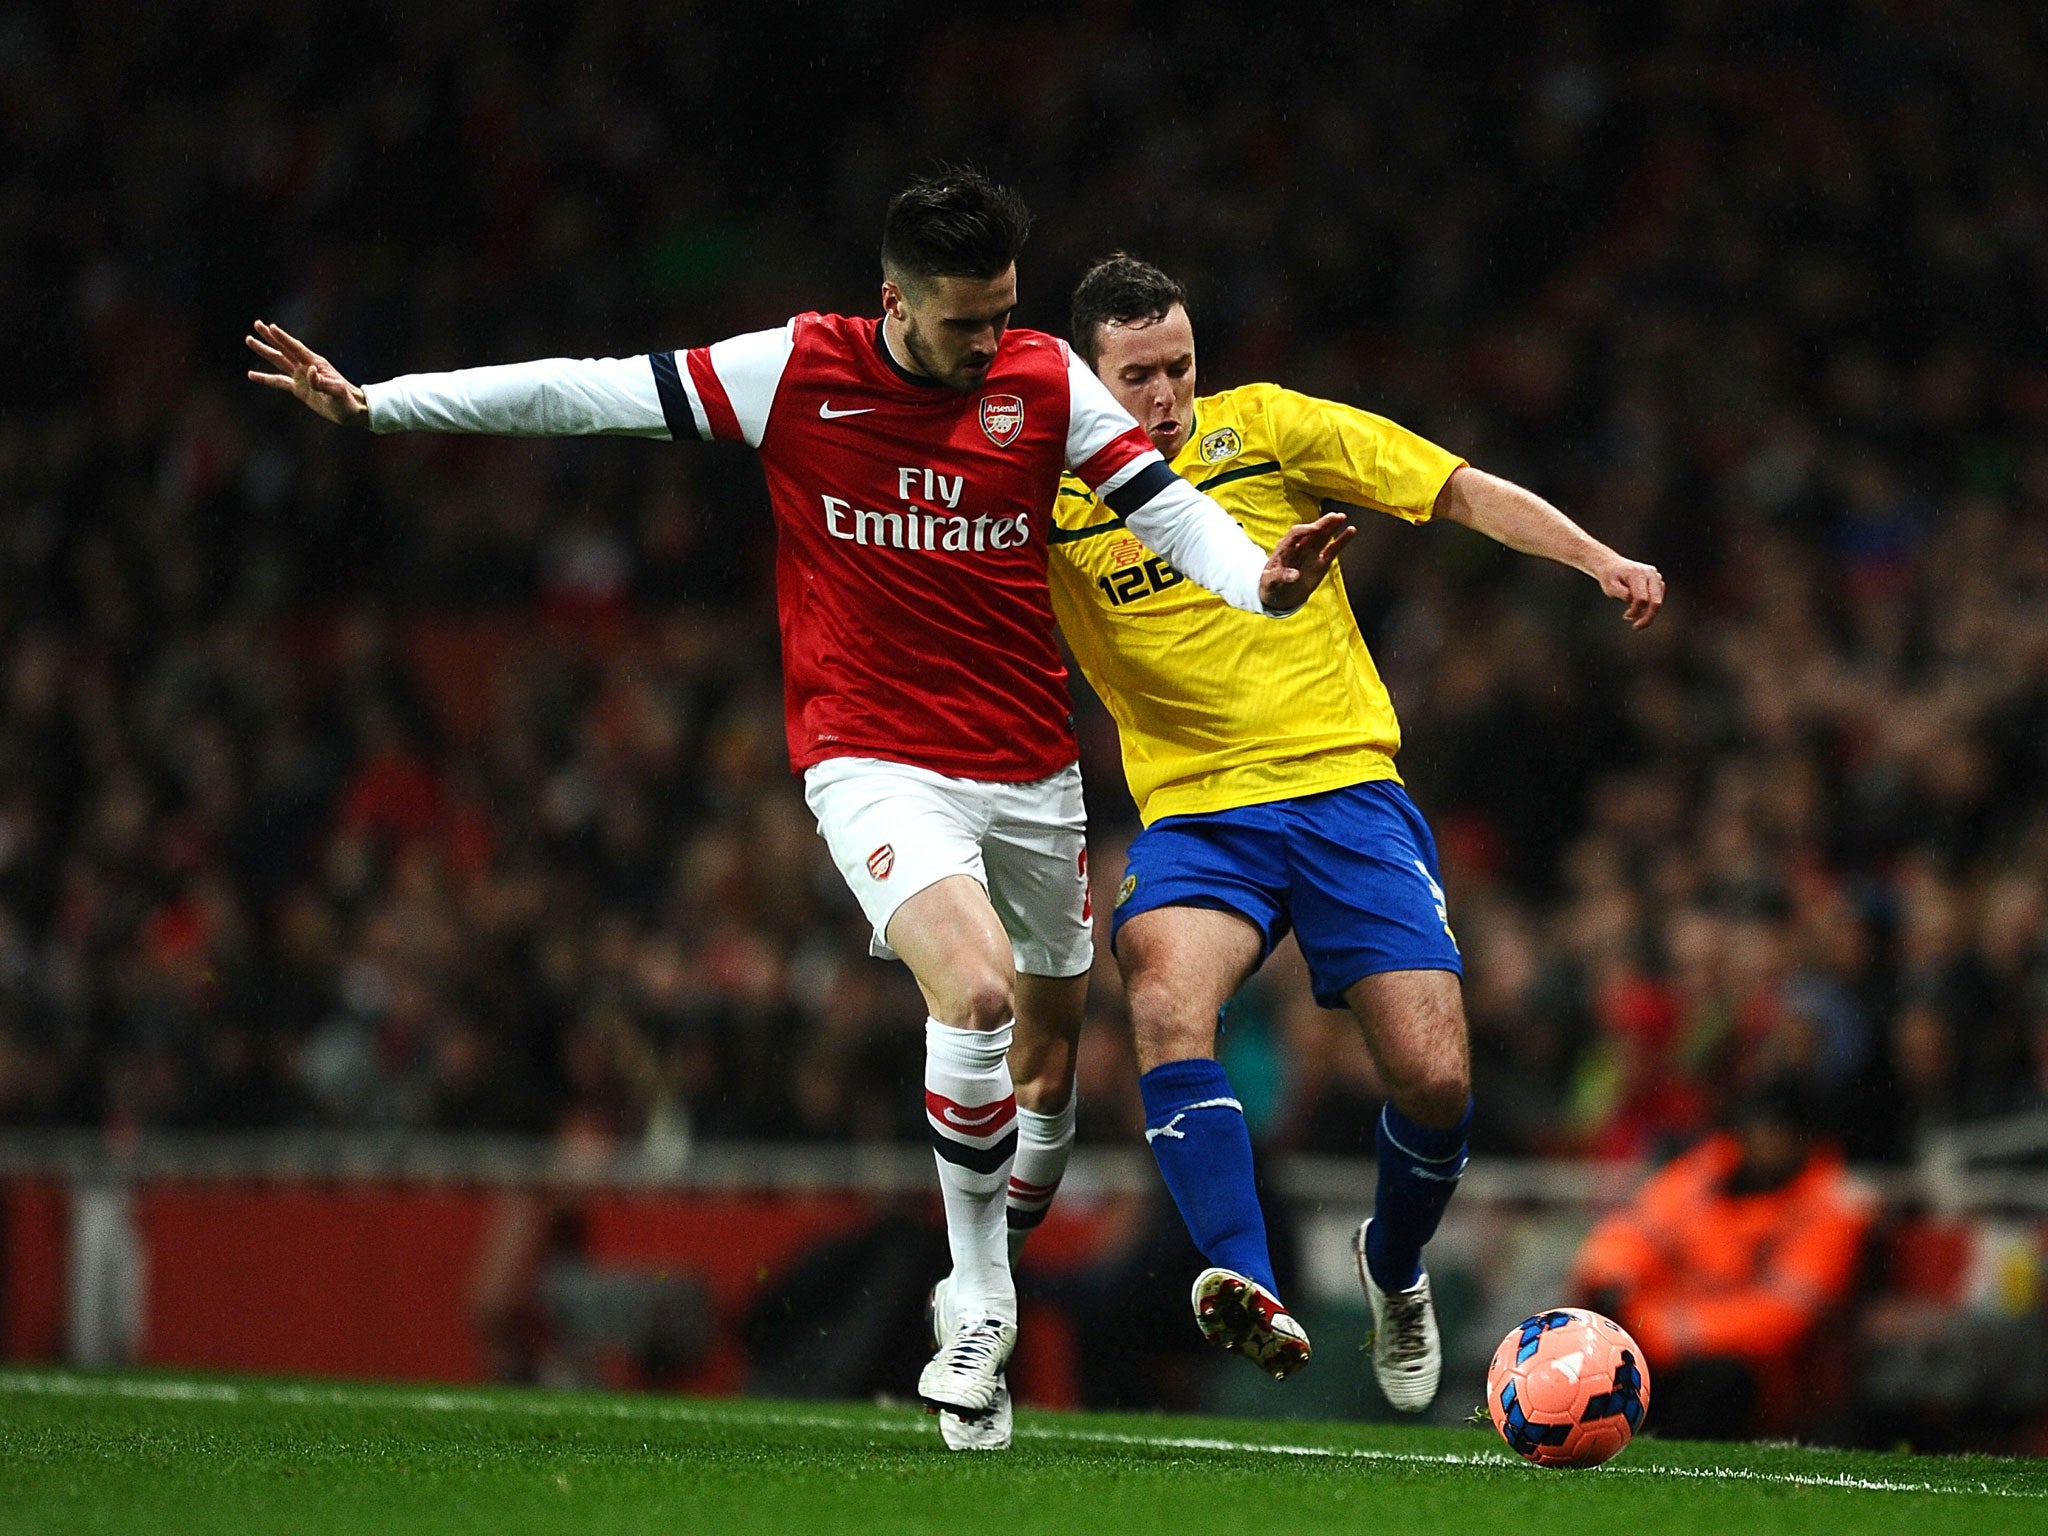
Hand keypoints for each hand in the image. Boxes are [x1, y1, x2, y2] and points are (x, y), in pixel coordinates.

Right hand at [245, 320, 368, 425]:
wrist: (351, 411)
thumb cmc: (347, 400)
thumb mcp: (337, 391)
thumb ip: (322, 382)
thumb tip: (310, 371)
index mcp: (316, 364)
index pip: (296, 348)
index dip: (284, 338)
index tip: (271, 327)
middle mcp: (306, 367)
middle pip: (284, 349)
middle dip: (270, 337)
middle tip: (257, 324)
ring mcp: (301, 377)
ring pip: (278, 361)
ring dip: (265, 351)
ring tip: (249, 340)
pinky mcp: (298, 389)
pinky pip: (278, 382)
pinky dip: (265, 378)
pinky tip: (251, 375)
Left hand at [1258, 511, 1356, 612]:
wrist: (1279, 596)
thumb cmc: (1270, 585)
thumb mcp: (1269, 581)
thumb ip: (1280, 577)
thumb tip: (1295, 575)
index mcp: (1284, 547)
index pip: (1296, 533)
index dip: (1306, 530)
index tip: (1315, 528)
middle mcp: (1299, 547)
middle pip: (1312, 531)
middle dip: (1322, 523)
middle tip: (1335, 516)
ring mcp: (1311, 553)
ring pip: (1323, 537)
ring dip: (1332, 527)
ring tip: (1342, 517)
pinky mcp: (1321, 563)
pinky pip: (1333, 550)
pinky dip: (1341, 541)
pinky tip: (1351, 531)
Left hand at [1597, 555, 1664, 629]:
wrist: (1612, 565)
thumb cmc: (1609, 576)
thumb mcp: (1610, 586)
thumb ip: (1622, 594)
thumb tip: (1634, 602)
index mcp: (1638, 573)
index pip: (1641, 598)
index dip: (1634, 611)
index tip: (1625, 616)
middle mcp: (1651, 574)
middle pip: (1655, 602)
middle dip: (1647, 617)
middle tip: (1636, 627)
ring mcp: (1656, 577)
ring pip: (1658, 601)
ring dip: (1647, 613)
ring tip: (1632, 616)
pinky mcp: (1658, 582)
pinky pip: (1657, 599)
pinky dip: (1649, 607)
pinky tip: (1638, 610)